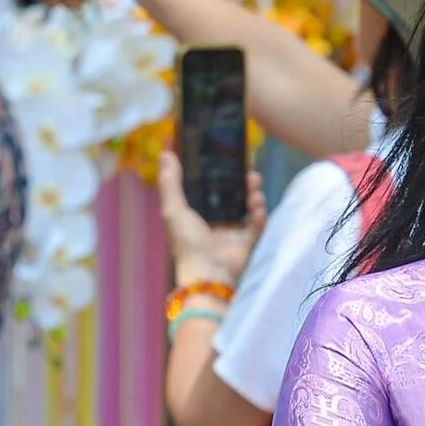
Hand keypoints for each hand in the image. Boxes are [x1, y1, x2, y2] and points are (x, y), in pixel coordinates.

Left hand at [157, 151, 265, 288]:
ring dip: (253, 195)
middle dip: (243, 182)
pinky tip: (257, 208)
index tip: (227, 157)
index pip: (211, 188)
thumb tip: (165, 153)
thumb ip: (170, 182)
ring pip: (248, 207)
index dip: (220, 173)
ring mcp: (232, 232)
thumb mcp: (173, 209)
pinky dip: (259, 216)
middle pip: (233, 195)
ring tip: (255, 186)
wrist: (207, 272)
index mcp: (197, 213)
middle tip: (249, 170)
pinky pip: (257, 226)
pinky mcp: (247, 243)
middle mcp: (216, 221)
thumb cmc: (186, 243)